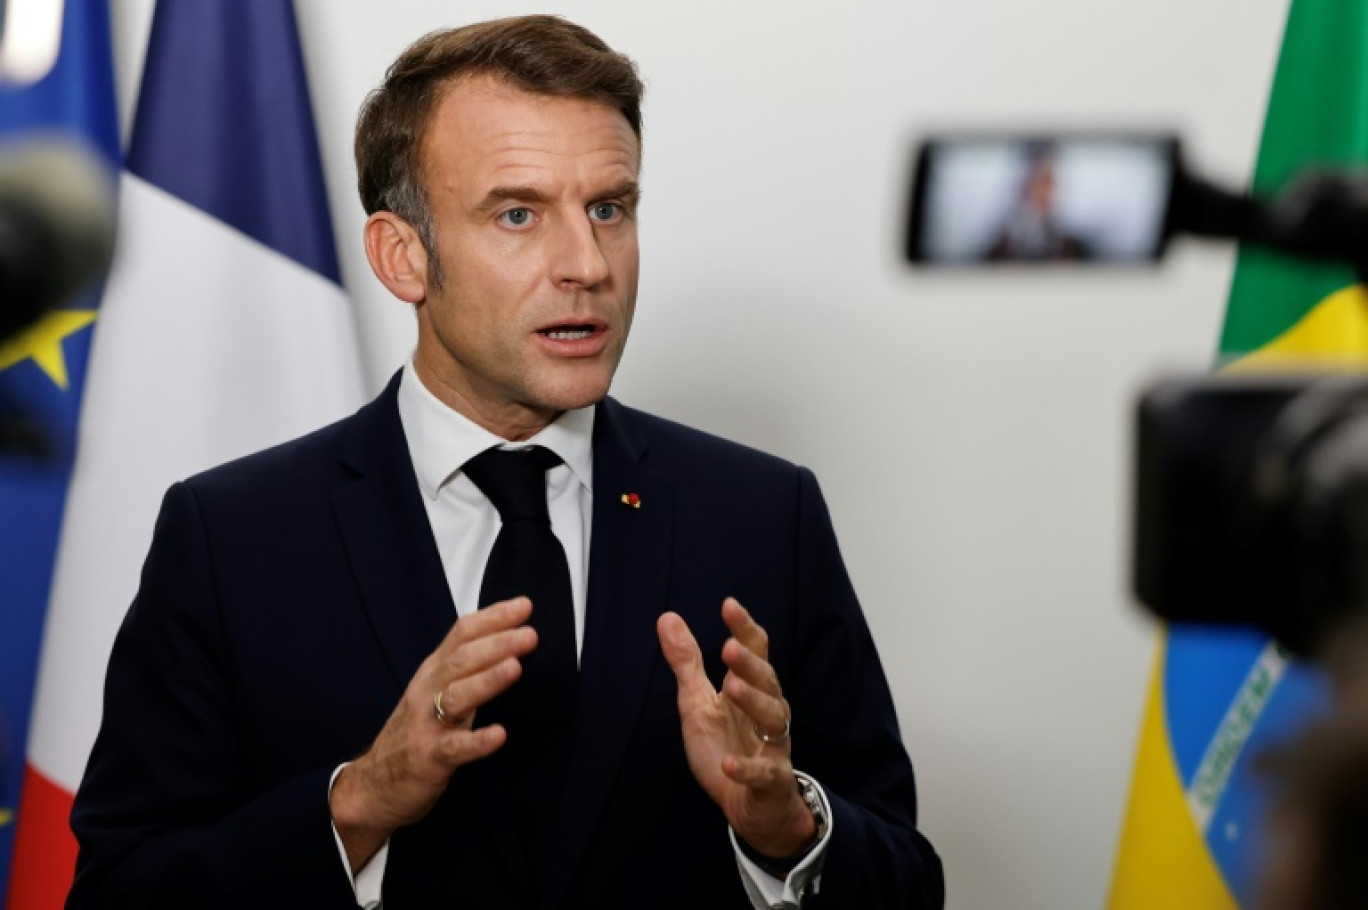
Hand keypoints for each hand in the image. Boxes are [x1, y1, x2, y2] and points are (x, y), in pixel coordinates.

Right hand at [330, 596, 537, 872]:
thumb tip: (505, 637)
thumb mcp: (436, 689)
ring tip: (514, 667)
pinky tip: (498, 734)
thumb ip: (465, 665)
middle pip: (462, 660)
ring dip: (487, 681)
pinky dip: (476, 741)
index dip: (492, 618)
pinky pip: (454, 748)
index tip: (524, 605)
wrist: (373, 785)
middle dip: (496, 644)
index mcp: (433, 671)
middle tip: (529, 634)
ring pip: (457, 696)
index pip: (462, 634)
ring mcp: (426, 724)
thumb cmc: (416, 731)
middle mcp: (427, 691)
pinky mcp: (428, 758)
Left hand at [657, 597, 815, 857]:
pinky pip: (764, 772)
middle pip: (766, 680)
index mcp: (748, 688)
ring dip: (753, 701)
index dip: (744, 628)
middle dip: (749, 663)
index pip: (754, 651)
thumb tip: (667, 617)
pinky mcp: (771, 780)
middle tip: (729, 647)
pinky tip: (730, 763)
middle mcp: (765, 711)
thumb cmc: (726, 747)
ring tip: (732, 687)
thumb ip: (686, 663)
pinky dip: (748, 768)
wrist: (751, 807)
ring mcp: (772, 745)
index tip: (729, 605)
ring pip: (773, 717)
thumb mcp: (698, 702)